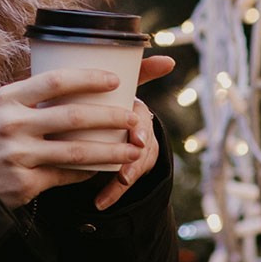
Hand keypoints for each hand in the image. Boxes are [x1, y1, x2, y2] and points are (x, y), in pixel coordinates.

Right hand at [0, 69, 141, 207]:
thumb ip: (27, 94)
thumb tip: (69, 79)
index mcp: (7, 99)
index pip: (54, 81)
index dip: (88, 78)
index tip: (114, 80)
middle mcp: (12, 125)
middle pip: (73, 117)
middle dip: (111, 117)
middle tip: (135, 117)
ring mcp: (19, 156)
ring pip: (77, 152)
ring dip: (111, 150)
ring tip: (134, 149)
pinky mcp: (24, 184)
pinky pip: (65, 176)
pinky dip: (87, 172)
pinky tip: (103, 168)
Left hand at [94, 55, 174, 210]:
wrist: (117, 127)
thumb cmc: (105, 101)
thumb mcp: (105, 85)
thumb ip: (107, 71)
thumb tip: (159, 58)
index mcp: (134, 108)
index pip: (143, 116)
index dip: (142, 128)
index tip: (137, 139)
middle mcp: (139, 129)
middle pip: (144, 145)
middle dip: (136, 159)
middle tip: (126, 172)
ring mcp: (136, 150)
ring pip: (137, 165)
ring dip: (126, 178)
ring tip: (116, 187)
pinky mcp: (127, 169)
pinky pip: (122, 183)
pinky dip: (112, 193)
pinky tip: (100, 203)